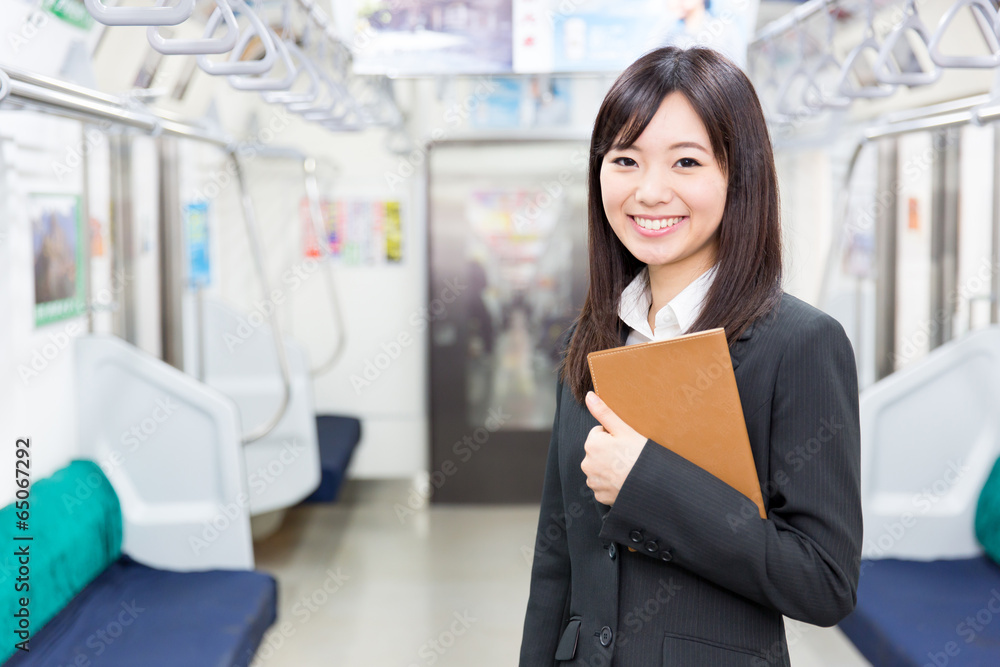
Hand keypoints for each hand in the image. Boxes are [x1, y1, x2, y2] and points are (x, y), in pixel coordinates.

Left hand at [581, 391, 647, 505]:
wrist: (652, 485)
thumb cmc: (639, 455)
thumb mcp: (623, 429)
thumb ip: (604, 411)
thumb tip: (589, 395)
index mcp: (591, 444)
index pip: (599, 433)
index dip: (614, 436)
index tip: (625, 443)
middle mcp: (587, 463)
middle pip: (598, 451)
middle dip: (610, 452)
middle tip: (628, 455)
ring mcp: (593, 481)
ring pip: (600, 468)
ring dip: (610, 467)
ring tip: (627, 468)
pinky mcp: (600, 496)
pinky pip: (604, 485)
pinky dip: (612, 483)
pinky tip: (625, 481)